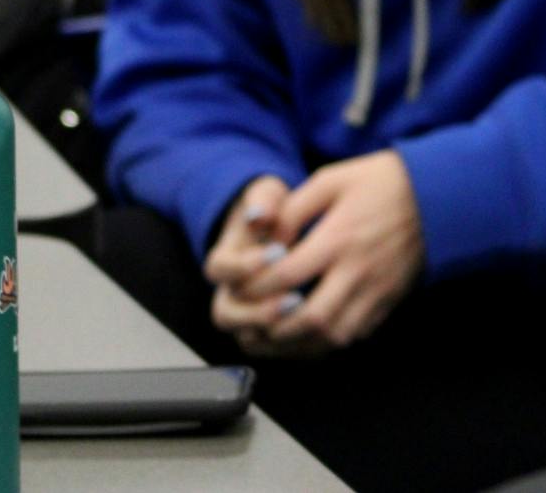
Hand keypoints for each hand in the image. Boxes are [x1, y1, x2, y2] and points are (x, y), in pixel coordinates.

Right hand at [204, 175, 299, 353]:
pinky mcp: (269, 332)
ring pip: (249, 339)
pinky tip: (325, 330)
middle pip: (227, 315)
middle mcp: (230, 293)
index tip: (280, 250)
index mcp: (226, 260)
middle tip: (294, 299)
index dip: (246, 265)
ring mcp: (247, 316)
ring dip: (278, 333)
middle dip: (258, 312)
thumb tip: (258, 215)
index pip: (221, 269)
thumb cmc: (276, 212)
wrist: (286, 232)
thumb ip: (262, 201)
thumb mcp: (268, 196)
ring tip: (310, 318)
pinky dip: (296, 345)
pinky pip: (275, 349)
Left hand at [233, 151, 425, 354]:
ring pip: (333, 336)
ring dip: (300, 343)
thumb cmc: (385, 182)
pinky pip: (356, 334)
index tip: (241, 286)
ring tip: (277, 334)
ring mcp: (378, 289)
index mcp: (339, 237)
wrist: (442, 192)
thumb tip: (264, 239)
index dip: (254, 288)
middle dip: (273, 327)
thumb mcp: (332, 179)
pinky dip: (328, 341)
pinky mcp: (390, 299)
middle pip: (309, 318)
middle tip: (254, 321)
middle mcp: (359, 270)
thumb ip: (293, 209)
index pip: (285, 277)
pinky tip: (310, 334)